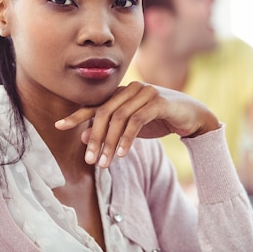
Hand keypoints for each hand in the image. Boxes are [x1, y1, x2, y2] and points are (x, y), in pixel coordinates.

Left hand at [55, 81, 219, 167]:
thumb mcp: (132, 127)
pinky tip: (122, 154)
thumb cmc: (161, 119)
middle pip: (105, 112)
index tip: (59, 126)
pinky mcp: (159, 101)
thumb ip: (110, 129)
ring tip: (105, 163)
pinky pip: (136, 120)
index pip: (96, 104)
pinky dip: (127, 138)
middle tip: (90, 161)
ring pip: (119, 118)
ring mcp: (145, 92)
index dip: (77, 115)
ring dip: (109, 143)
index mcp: (123, 93)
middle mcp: (131, 88)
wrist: (193, 116)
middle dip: (95, 138)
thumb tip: (82, 136)